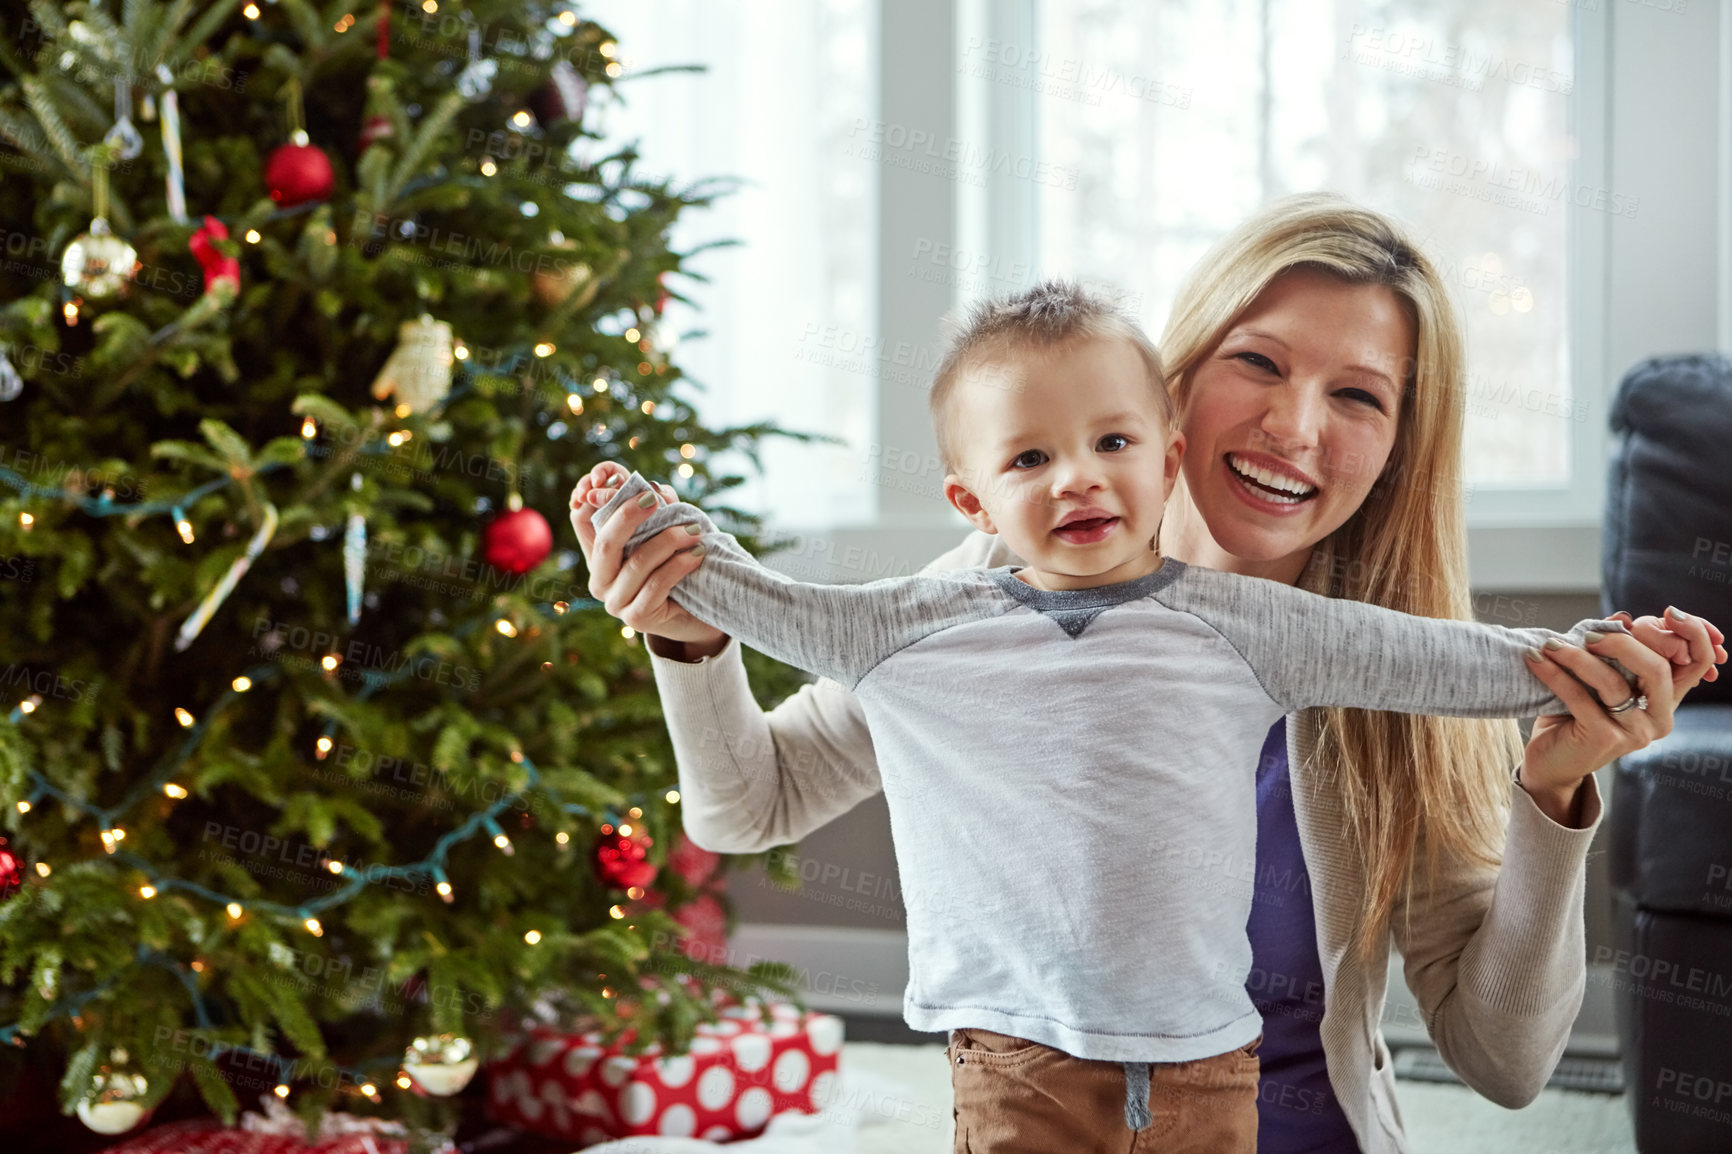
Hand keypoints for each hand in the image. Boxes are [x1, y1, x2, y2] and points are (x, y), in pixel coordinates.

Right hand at [568, 462, 728, 655]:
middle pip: (605, 541)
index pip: (581, 518)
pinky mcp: (636, 618)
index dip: (591, 494)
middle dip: (628, 515)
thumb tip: (653, 487)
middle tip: (654, 499)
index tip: (615, 477)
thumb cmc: (681, 567)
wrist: (701, 613)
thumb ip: (656, 508)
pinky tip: (697, 553)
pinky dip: (679, 565)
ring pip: (636, 562)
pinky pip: (656, 584)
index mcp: (599, 554)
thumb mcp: (666, 531)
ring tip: (694, 531)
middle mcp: (600, 579)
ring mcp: (615, 602)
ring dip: (669, 541)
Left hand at [1519, 607, 1726, 824]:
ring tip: (1550, 645)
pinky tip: (1535, 660)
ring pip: (1613, 682)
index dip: (1693, 633)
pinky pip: (1579, 697)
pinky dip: (1554, 674)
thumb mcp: (1600, 680)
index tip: (1668, 612)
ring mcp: (1634, 732)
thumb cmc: (1576, 715)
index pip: (1697, 662)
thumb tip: (1623, 616)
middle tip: (1588, 635)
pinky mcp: (1604, 739)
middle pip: (1657, 668)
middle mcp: (1659, 718)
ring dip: (1576, 657)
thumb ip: (1616, 652)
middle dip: (1623, 642)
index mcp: (1666, 699)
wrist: (1552, 763)